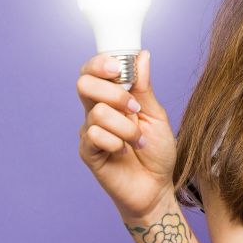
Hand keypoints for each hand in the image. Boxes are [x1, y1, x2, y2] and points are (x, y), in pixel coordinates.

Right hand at [76, 49, 177, 220]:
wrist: (157, 187)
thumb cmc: (157, 153)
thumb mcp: (156, 115)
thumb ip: (144, 88)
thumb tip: (142, 55)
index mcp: (111, 99)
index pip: (92, 71)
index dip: (100, 63)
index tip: (119, 68)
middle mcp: (96, 112)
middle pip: (84, 84)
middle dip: (113, 92)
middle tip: (133, 108)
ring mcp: (89, 132)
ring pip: (97, 112)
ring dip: (125, 126)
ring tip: (137, 140)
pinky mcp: (88, 152)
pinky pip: (94, 135)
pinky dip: (116, 142)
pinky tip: (124, 152)